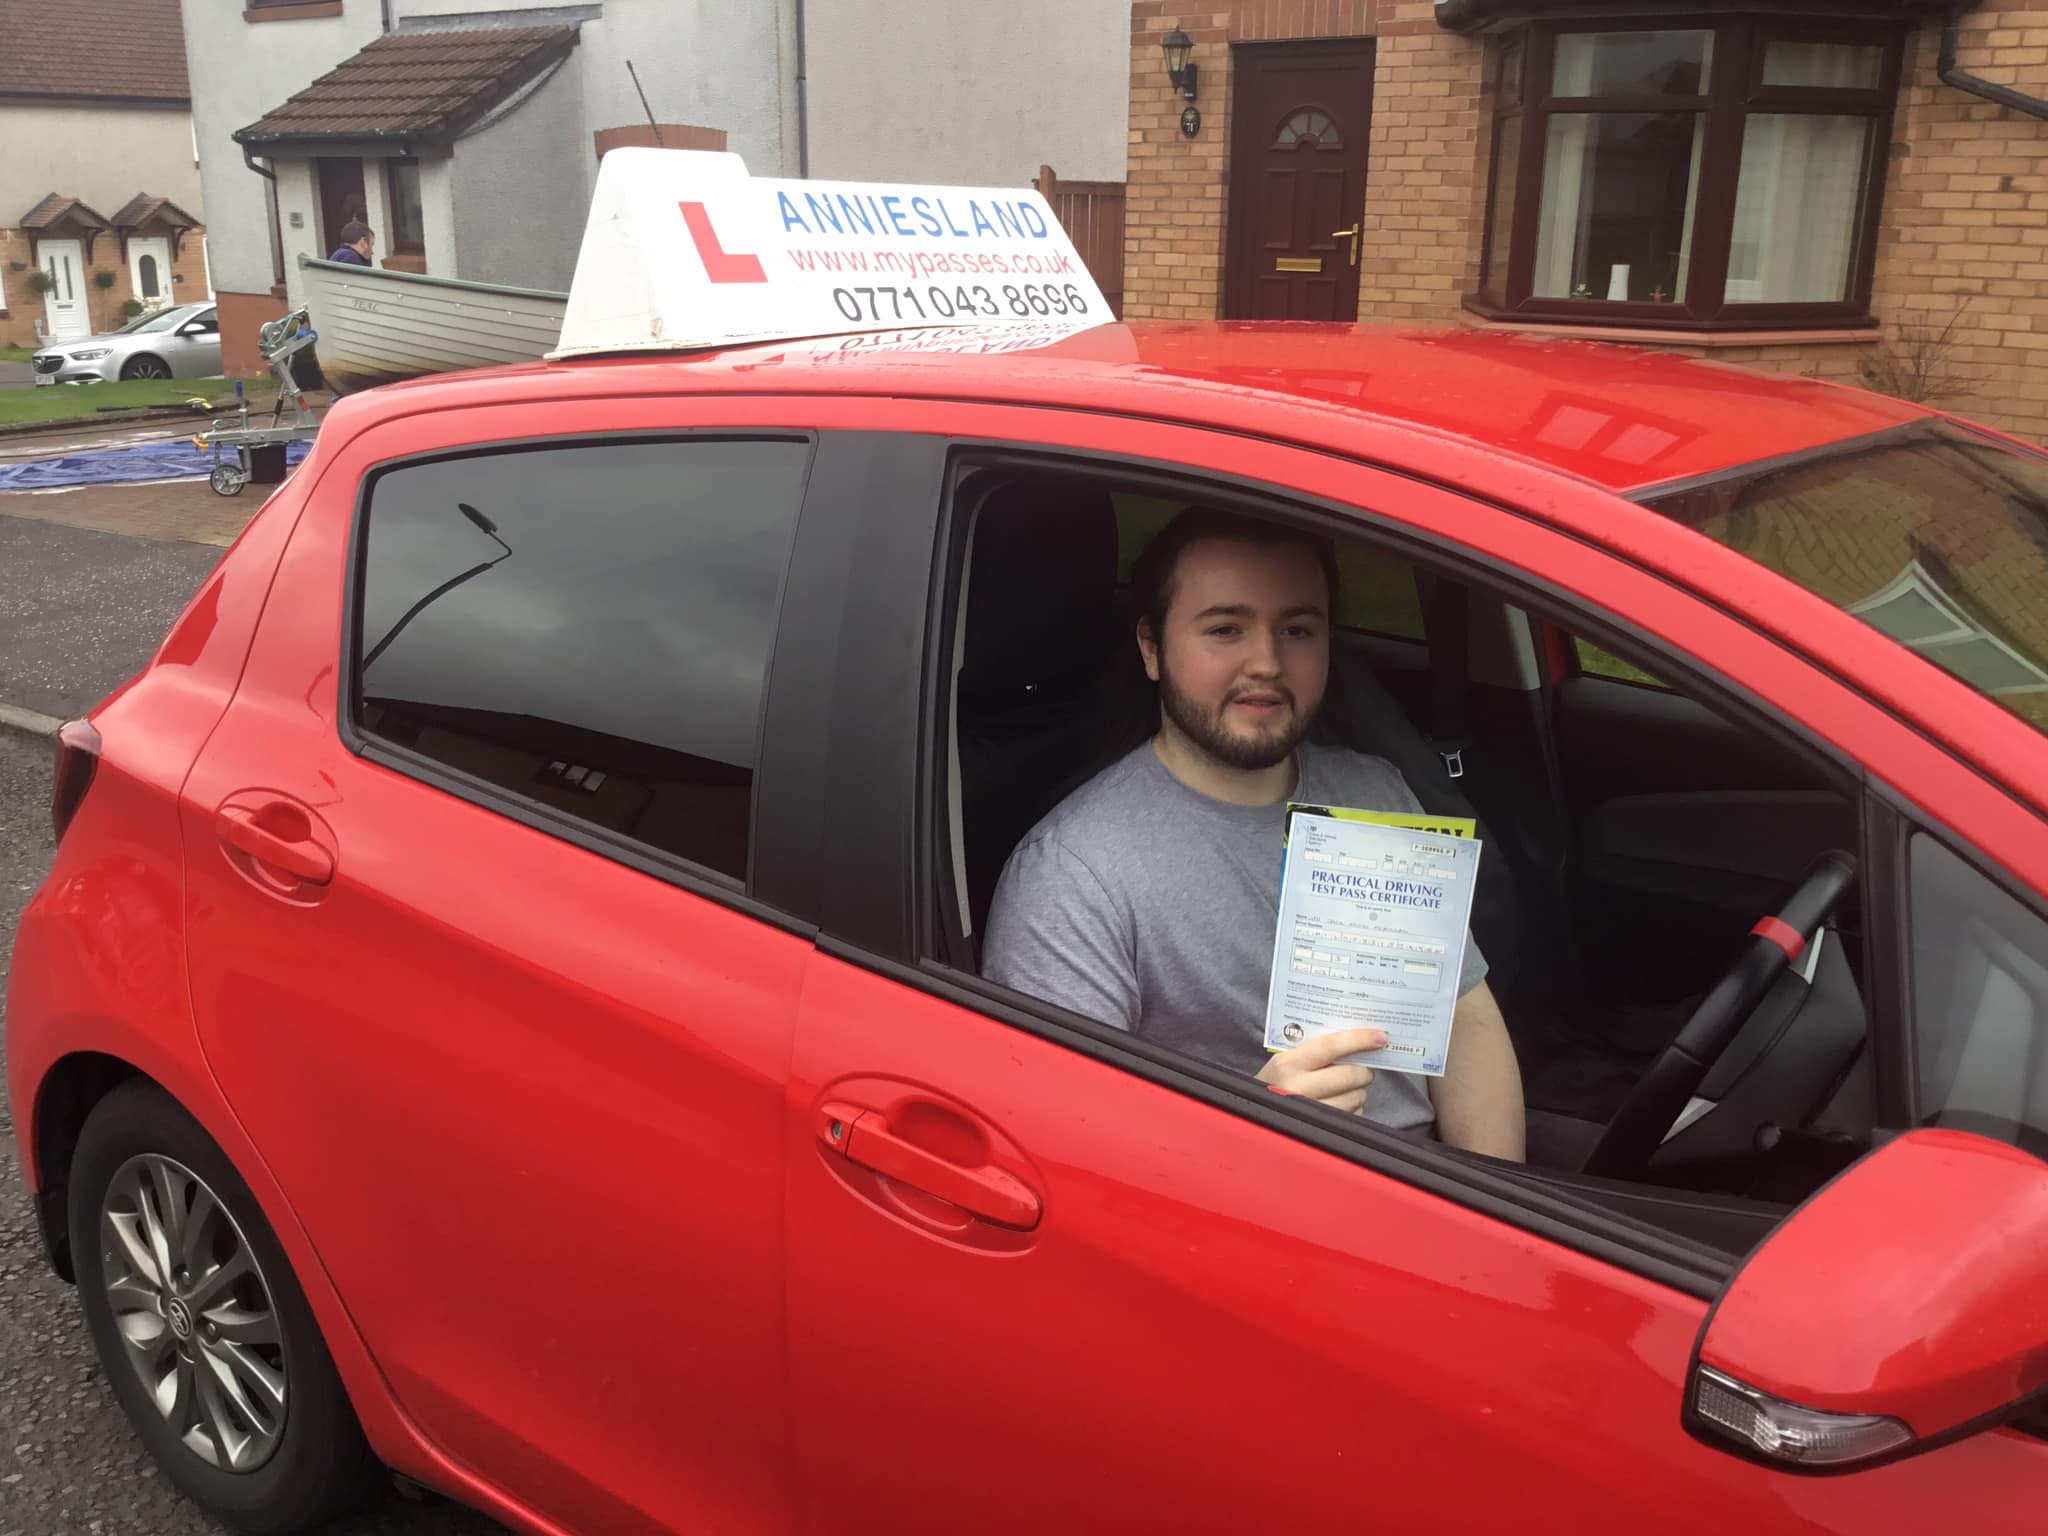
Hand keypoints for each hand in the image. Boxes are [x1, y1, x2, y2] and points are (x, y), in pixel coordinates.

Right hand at [1256, 1028, 1387, 1113]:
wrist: (1253, 1113)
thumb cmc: (1278, 1081)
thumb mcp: (1287, 1060)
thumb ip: (1316, 1050)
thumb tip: (1359, 1042)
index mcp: (1288, 1063)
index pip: (1330, 1046)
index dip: (1358, 1040)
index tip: (1380, 1037)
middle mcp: (1298, 1088)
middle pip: (1350, 1075)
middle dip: (1363, 1072)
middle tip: (1362, 1070)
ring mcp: (1310, 1112)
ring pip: (1355, 1097)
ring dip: (1358, 1092)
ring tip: (1346, 1089)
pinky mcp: (1322, 1131)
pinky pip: (1354, 1117)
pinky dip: (1354, 1109)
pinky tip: (1341, 1105)